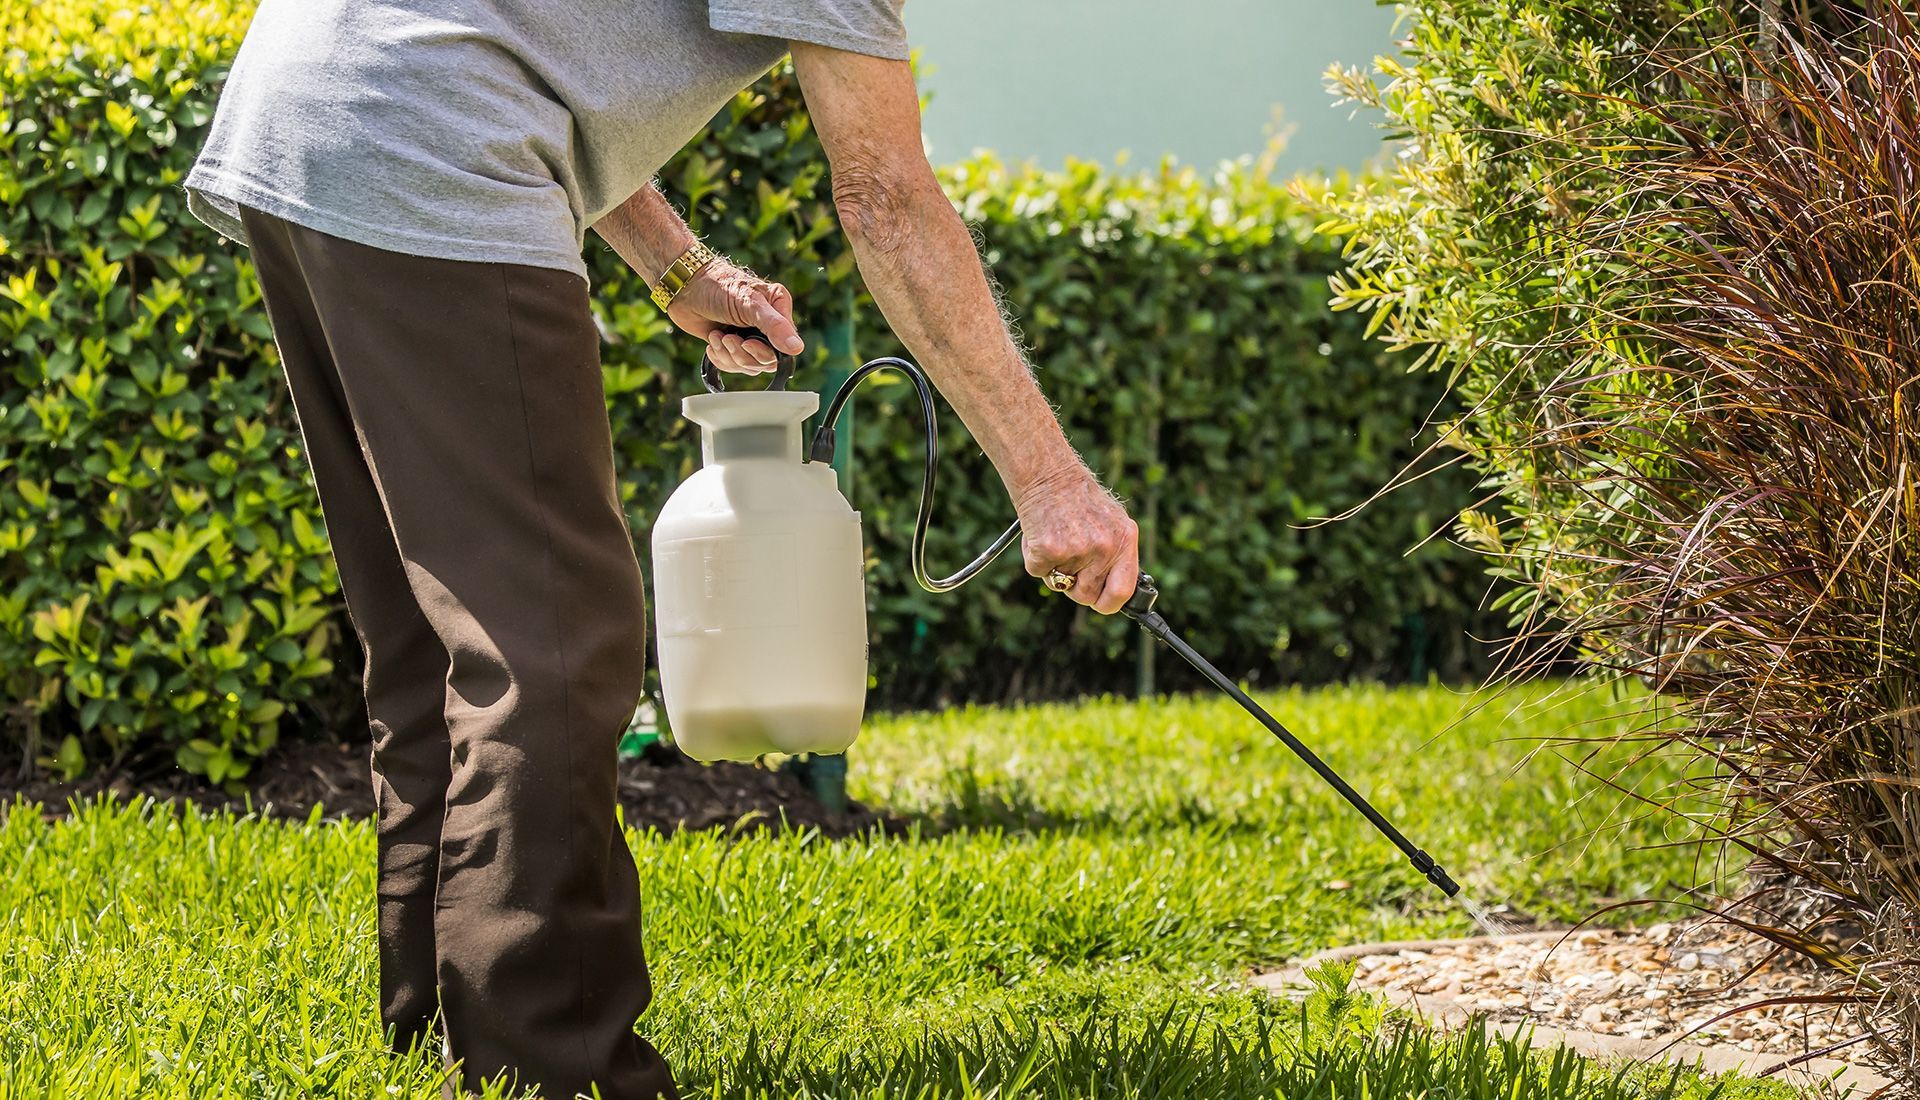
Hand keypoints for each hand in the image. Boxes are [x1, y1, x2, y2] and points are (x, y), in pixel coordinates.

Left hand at [666, 258, 804, 373]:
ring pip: (749, 366)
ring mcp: (750, 335)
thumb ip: (775, 326)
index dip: (765, 352)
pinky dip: (720, 358)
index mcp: (778, 308)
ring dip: (729, 355)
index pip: (785, 346)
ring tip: (717, 336)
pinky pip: (733, 366)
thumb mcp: (750, 304)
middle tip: (728, 338)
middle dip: (743, 354)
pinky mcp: (732, 344)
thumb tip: (797, 348)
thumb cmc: (718, 286)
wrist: (684, 287)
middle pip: (766, 361)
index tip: (747, 343)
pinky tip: (712, 341)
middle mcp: (768, 324)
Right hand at [1015, 466, 1139, 614]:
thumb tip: (1117, 593)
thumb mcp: (1111, 522)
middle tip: (1068, 561)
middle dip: (1073, 585)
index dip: (1108, 603)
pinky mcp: (1049, 550)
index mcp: (1124, 541)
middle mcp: (1104, 547)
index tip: (1099, 602)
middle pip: (1086, 595)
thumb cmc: (1078, 499)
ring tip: (1056, 537)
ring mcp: (1077, 550)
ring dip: (1053, 569)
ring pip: (1059, 584)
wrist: (1047, 474)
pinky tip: (1040, 534)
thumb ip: (1117, 555)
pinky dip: (1034, 558)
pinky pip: (1038, 572)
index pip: (1122, 592)